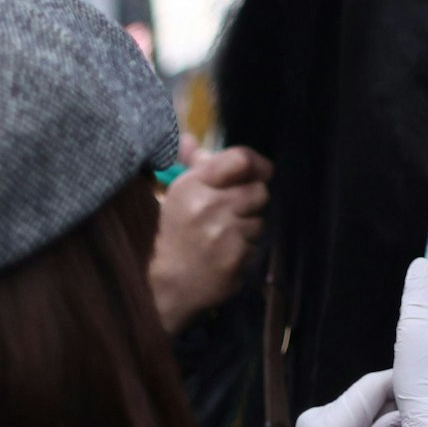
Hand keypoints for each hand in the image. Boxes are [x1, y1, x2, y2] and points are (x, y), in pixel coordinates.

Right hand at [150, 142, 272, 332]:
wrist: (164, 285)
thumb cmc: (173, 234)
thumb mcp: (176, 195)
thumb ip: (192, 166)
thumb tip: (192, 141)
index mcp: (193, 185)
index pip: (240, 159)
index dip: (258, 163)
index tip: (263, 171)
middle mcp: (210, 206)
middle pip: (259, 191)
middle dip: (251, 201)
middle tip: (234, 212)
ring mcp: (224, 234)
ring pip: (260, 221)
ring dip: (248, 228)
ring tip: (224, 237)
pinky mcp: (236, 259)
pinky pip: (257, 246)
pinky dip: (245, 251)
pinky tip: (225, 255)